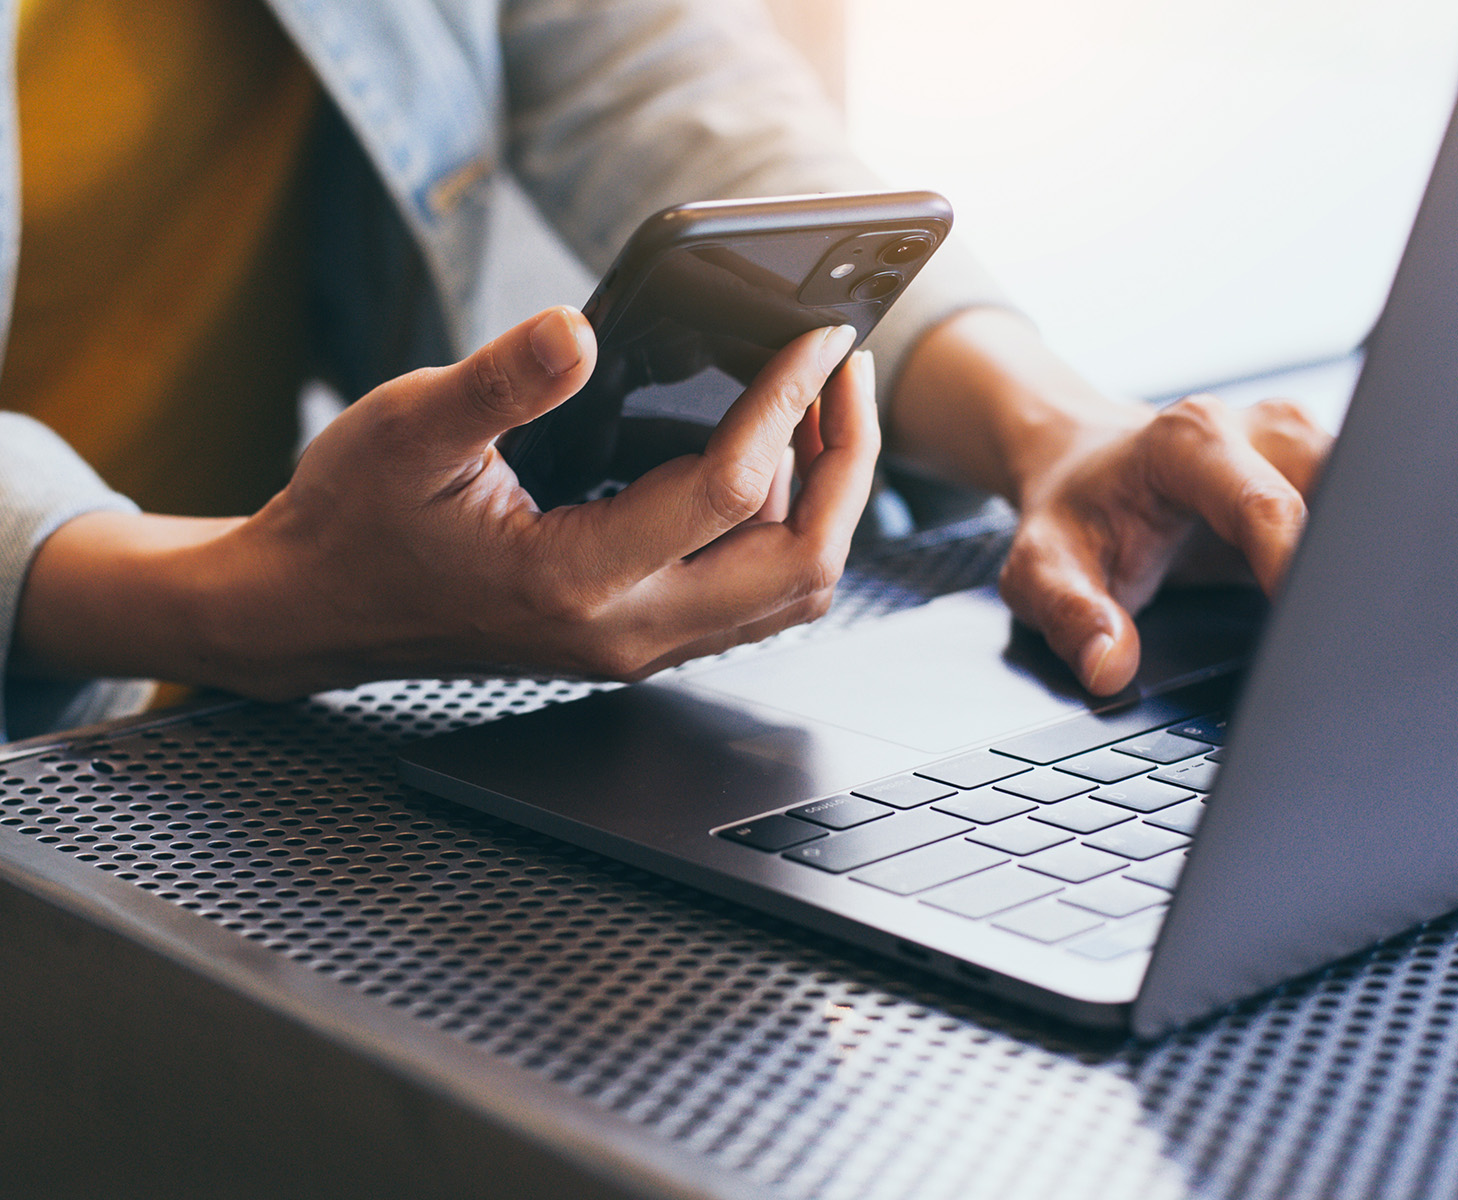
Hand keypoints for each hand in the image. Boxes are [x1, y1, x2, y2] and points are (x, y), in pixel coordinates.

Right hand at [15, 309, 878, 697]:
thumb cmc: (352, 519)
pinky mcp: (640, 635)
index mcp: (574, 580)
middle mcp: (626, 630)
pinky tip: (772, 456)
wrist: (313, 609)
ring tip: (823, 405)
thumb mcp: (407, 428)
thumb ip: (499, 382)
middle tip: (848, 371)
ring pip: (787, 590)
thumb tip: (580, 328)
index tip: (819, 339)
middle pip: (797, 565)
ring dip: (825, 500)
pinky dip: (786, 526)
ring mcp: (640, 643)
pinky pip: (753, 595)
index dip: (787, 407)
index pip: (727, 492)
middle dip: (845, 465)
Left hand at [885, 308, 1330, 695]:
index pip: (1267, 504)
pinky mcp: (1320, 470)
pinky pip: (1363, 509)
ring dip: (1362, 560)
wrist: (1083, 470)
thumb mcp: (1042, 570)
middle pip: (1340, 489)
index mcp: (1190, 441)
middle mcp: (1255, 430)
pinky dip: (1360, 556)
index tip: (1310, 629)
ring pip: (1368, 496)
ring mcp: (1296, 445)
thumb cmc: (1073, 518)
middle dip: (1348, 562)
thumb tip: (1110, 665)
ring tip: (1353, 627)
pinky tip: (1350, 605)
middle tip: (1345, 639)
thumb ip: (1073, 616)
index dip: (1296, 564)